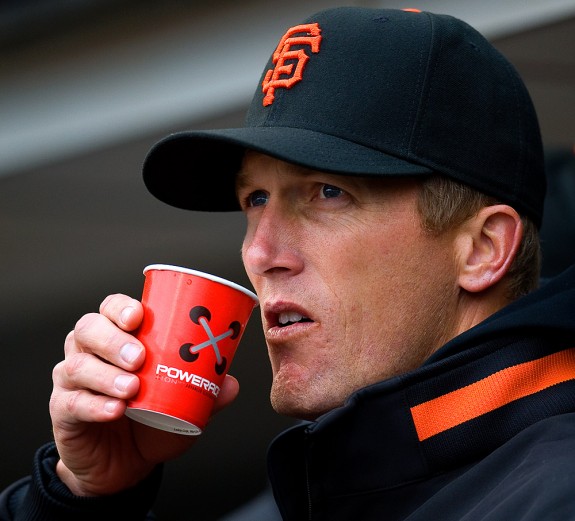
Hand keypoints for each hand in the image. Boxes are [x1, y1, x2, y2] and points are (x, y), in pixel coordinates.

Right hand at [49, 294, 239, 495]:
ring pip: (77, 364)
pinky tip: (114, 409)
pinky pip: (72, 402)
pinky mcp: (63, 411)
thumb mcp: (184, 404)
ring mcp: (72, 380)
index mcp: (118, 337)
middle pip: (88, 329)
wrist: (126, 465)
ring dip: (106, 374)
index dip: (121, 307)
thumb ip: (206, 392)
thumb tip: (231, 383)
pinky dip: (94, 404)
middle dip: (113, 339)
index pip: (111, 309)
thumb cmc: (152, 420)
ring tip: (132, 388)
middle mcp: (90, 351)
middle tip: (139, 357)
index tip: (139, 316)